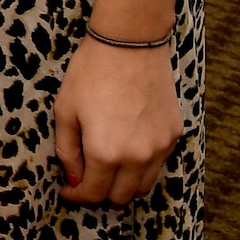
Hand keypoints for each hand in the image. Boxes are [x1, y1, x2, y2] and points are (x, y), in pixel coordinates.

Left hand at [52, 35, 182, 206]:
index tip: (68, 189)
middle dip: (101, 193)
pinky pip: (158, 163)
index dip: (77, 194)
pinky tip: (128, 148)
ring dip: (125, 184)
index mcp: (105, 152)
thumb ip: (67, 150)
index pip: (93, 192)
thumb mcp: (65, 109)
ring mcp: (159, 147)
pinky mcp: (173, 134)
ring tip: (108, 168)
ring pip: (143, 185)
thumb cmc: (91, 72)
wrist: (130, 43)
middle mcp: (136, 157)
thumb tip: (73, 178)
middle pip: (121, 196)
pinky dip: (143, 166)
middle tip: (87, 179)